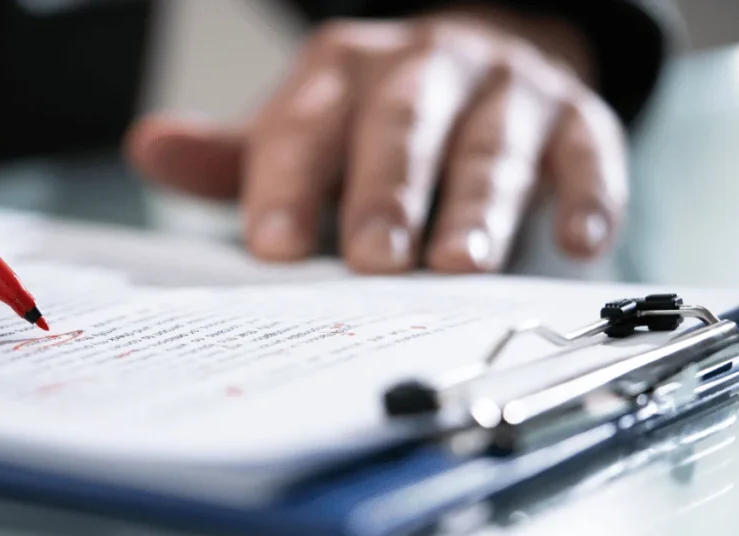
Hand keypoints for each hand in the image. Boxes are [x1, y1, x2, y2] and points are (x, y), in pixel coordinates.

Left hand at [127, 5, 626, 273]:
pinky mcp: (570, 118)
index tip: (271, 247)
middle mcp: (424, 68)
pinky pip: (587, 150)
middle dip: (387, 191)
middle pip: (401, 123)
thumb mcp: (300, 131)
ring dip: (479, 203)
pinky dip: (588, 195)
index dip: (288, 182)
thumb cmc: (375, 120)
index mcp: (344, 71)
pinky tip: (580, 244)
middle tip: (373, 260)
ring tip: (463, 264)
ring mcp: (502, 88)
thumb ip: (235, 155)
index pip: (306, 122)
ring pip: (490, 140)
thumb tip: (150, 147)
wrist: (478, 68)